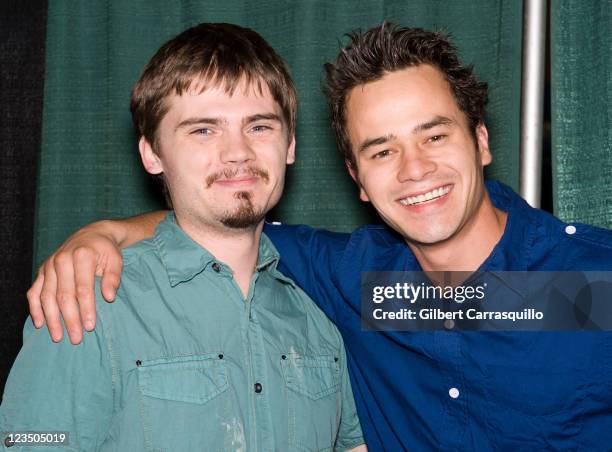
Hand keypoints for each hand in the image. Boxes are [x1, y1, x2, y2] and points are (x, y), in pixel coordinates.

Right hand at [27, 221, 122, 343]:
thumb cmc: (106, 250)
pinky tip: (39, 324)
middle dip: (69, 319)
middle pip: (64, 295)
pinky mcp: (42, 270)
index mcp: (82, 256)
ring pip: (47, 296)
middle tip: (76, 338)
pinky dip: (35, 308)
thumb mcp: (116, 259)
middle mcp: (62, 260)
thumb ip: (113, 277)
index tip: (90, 326)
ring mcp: (49, 266)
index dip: (86, 309)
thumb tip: (109, 297)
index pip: (83, 288)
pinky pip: (34, 291)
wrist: (91, 234)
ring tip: (58, 337)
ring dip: (51, 319)